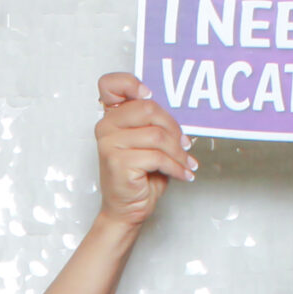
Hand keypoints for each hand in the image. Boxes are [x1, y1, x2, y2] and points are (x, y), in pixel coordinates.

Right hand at [91, 71, 193, 229]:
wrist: (126, 210)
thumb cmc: (139, 177)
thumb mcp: (147, 144)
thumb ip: (152, 123)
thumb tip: (177, 116)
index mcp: (112, 118)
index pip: (110, 85)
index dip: (131, 84)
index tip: (149, 95)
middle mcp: (106, 127)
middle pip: (148, 108)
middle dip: (173, 128)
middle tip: (184, 144)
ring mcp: (109, 144)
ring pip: (157, 135)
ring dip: (178, 152)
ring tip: (186, 163)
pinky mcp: (118, 162)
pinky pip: (157, 156)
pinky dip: (175, 167)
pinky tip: (182, 174)